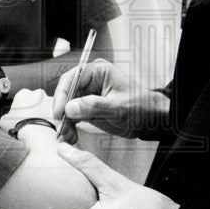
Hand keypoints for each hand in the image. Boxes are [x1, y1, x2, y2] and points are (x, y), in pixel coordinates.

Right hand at [52, 59, 169, 138]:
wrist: (150, 120)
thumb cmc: (141, 108)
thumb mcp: (119, 108)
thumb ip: (94, 106)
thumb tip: (70, 107)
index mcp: (98, 71)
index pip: (72, 78)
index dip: (62, 95)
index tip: (59, 112)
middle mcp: (90, 80)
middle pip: (65, 93)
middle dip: (61, 112)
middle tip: (62, 129)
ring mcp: (87, 94)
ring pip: (66, 106)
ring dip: (64, 122)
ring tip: (67, 137)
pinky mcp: (87, 107)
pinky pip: (71, 115)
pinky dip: (69, 126)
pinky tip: (71, 136)